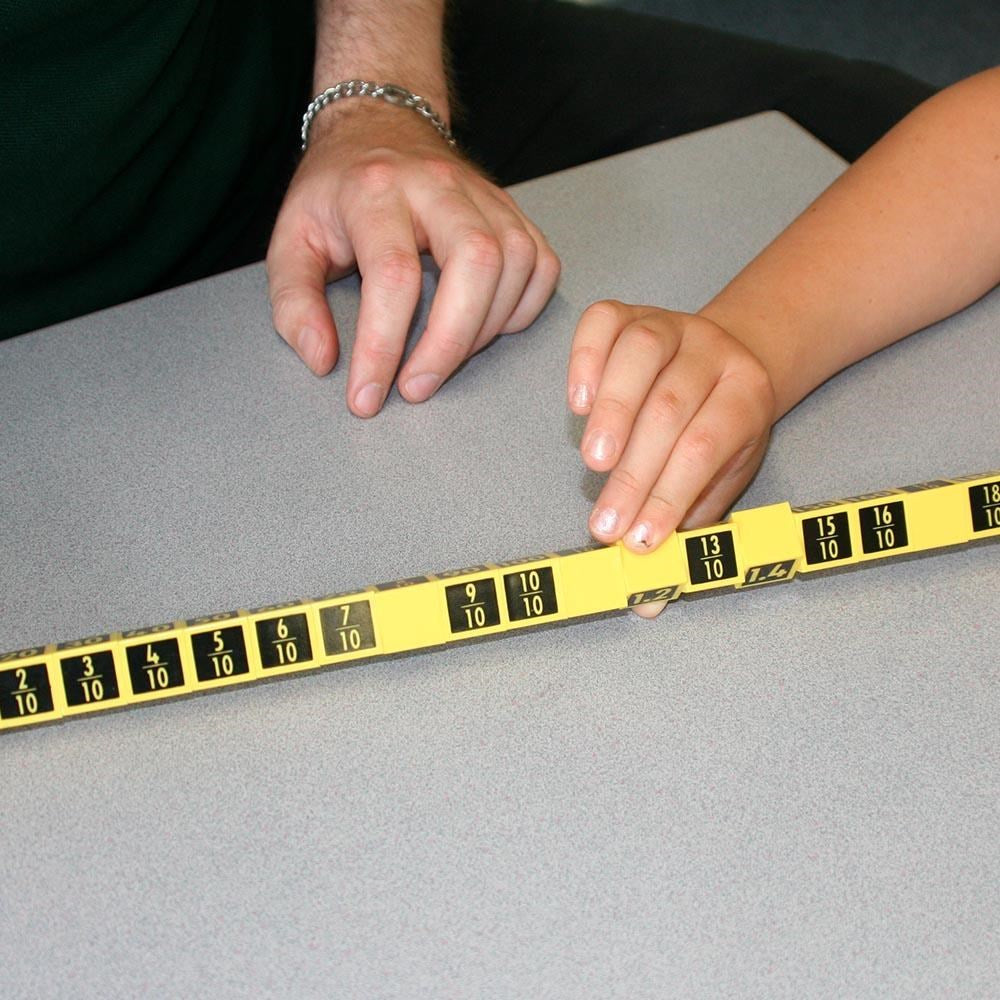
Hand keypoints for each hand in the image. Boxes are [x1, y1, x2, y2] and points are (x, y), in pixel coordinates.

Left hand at [266, 105, 559, 416]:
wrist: (380, 127)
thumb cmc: (336, 192)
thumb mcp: (291, 241)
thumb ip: (294, 303)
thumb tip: (323, 360)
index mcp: (376, 189)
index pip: (393, 275)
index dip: (382, 347)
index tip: (367, 396)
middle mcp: (438, 184)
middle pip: (475, 262)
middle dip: (450, 343)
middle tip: (417, 388)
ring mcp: (484, 194)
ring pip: (515, 263)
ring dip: (485, 330)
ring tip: (444, 357)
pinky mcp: (513, 210)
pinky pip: (541, 265)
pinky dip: (521, 310)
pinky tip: (485, 328)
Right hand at [568, 300, 775, 553]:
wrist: (732, 355)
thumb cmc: (722, 427)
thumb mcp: (726, 472)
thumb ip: (692, 518)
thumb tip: (653, 586)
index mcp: (746, 393)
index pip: (706, 445)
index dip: (670, 494)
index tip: (639, 539)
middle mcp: (711, 350)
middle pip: (671, 406)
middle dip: (635, 471)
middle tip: (606, 523)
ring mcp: (669, 324)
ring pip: (640, 353)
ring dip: (614, 412)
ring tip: (595, 464)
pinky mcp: (628, 312)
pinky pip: (602, 322)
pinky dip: (585, 359)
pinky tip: (579, 404)